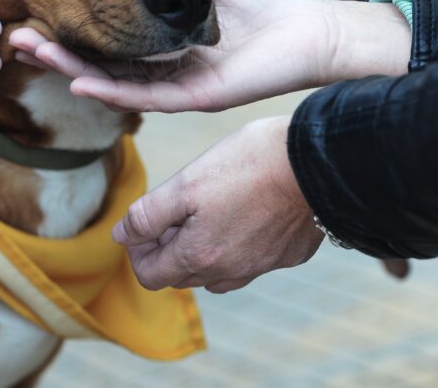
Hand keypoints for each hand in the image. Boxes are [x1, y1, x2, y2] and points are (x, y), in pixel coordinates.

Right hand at [9, 0, 409, 112]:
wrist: (319, 33)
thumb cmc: (273, 13)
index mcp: (167, 50)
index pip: (107, 42)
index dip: (69, 31)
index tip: (35, 11)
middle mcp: (168, 74)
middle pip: (101, 64)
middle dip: (57, 50)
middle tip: (15, 36)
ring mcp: (181, 88)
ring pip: (115, 82)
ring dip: (71, 68)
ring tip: (32, 52)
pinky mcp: (200, 96)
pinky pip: (149, 96)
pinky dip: (112, 89)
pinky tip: (79, 78)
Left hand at [112, 116, 321, 292]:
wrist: (317, 162)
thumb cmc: (247, 165)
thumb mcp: (185, 184)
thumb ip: (147, 215)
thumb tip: (121, 235)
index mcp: (199, 257)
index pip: (149, 276)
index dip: (138, 248)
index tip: (145, 220)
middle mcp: (229, 272)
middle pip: (181, 274)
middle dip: (168, 246)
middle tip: (176, 207)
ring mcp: (261, 266)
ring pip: (216, 271)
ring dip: (201, 247)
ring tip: (207, 207)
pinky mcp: (287, 254)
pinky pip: (250, 259)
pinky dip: (237, 242)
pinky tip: (244, 208)